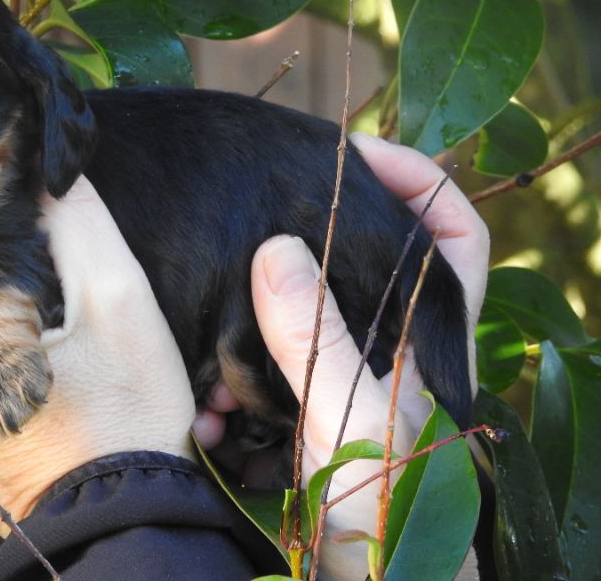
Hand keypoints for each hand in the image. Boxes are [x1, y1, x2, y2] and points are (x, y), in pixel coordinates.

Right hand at [193, 133, 488, 578]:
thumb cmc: (389, 507)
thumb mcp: (354, 413)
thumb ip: (317, 334)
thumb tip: (276, 249)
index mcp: (425, 333)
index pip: (451, 231)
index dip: (416, 179)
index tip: (354, 152)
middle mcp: (390, 344)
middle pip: (371, 256)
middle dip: (317, 232)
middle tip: (262, 208)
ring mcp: (349, 376)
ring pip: (308, 313)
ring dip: (257, 317)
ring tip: (216, 324)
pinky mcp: (310, 408)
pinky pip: (266, 369)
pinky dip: (234, 378)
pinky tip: (208, 407)